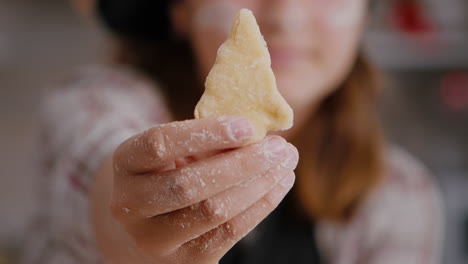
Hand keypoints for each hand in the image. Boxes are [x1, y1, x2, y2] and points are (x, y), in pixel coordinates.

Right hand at [106, 116, 297, 263]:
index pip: (160, 144)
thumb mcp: (172, 151)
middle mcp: (130, 205)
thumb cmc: (166, 173)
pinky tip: (279, 184)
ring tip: (286, 162)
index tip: (248, 125)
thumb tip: (259, 133)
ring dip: (260, 184)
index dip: (206, 133)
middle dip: (243, 163)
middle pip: (189, 184)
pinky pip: (230, 233)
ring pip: (215, 211)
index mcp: (124, 164)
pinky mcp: (185, 261)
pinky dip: (261, 205)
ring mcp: (155, 240)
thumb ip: (205, 139)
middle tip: (280, 146)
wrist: (144, 223)